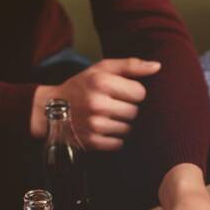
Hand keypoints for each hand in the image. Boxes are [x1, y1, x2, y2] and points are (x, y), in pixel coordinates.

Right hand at [30, 58, 161, 149]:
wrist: (52, 109)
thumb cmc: (83, 86)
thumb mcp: (101, 69)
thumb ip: (130, 66)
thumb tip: (157, 67)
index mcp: (101, 82)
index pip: (140, 93)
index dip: (133, 93)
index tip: (121, 93)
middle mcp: (97, 103)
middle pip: (135, 112)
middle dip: (127, 109)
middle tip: (112, 105)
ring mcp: (94, 125)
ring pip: (128, 129)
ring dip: (121, 124)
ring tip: (106, 117)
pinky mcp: (92, 142)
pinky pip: (118, 143)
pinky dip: (114, 138)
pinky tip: (103, 129)